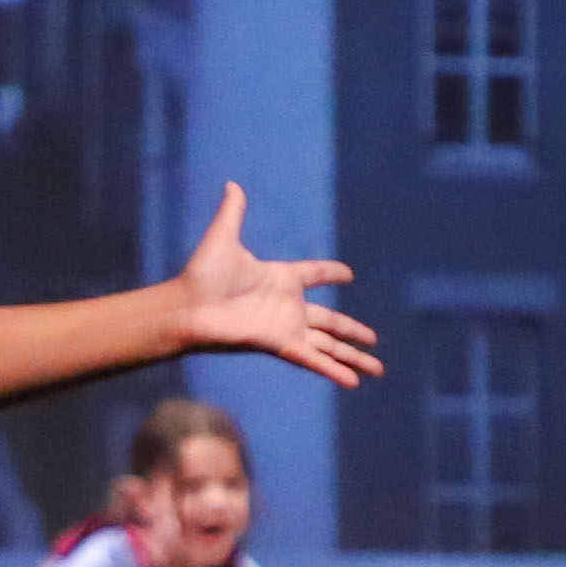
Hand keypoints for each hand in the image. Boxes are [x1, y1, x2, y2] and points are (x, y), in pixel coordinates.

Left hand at [165, 186, 379, 390]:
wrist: (188, 307)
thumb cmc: (203, 275)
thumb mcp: (223, 236)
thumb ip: (232, 211)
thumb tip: (231, 184)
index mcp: (279, 278)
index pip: (313, 274)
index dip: (330, 273)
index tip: (348, 274)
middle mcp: (287, 306)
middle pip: (330, 321)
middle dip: (353, 332)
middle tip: (374, 340)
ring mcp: (286, 328)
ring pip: (329, 346)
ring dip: (354, 358)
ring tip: (377, 369)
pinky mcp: (280, 344)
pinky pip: (314, 358)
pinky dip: (333, 370)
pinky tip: (354, 382)